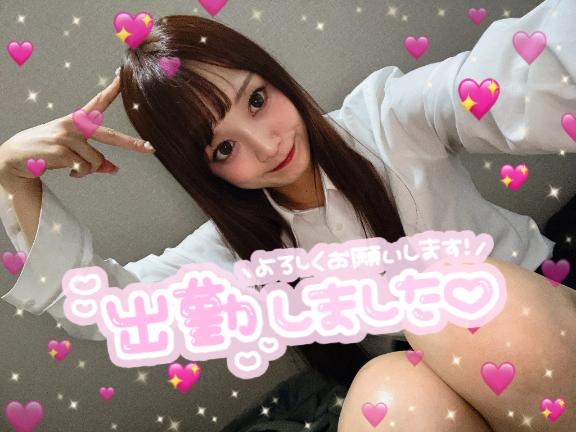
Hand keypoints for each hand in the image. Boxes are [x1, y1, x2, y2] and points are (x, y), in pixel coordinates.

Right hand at [0, 75, 153, 180]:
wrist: (14, 157)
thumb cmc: (46, 151)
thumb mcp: (70, 151)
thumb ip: (92, 158)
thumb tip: (113, 169)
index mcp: (76, 121)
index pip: (98, 102)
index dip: (112, 90)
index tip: (123, 76)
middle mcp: (74, 125)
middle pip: (110, 136)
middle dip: (132, 144)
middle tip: (150, 149)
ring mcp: (67, 137)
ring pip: (96, 161)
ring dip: (88, 170)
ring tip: (73, 168)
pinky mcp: (60, 150)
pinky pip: (84, 168)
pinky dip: (79, 174)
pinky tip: (68, 171)